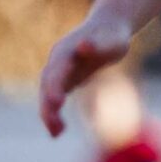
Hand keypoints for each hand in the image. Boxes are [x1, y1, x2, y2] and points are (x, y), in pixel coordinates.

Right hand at [40, 13, 135, 135]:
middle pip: (46, 86)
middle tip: (55, 129)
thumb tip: (83, 46)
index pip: (56, 71)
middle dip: (48, 106)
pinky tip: (58, 131)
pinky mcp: (64, 80)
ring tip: (56, 134)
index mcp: (65, 51)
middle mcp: (56, 62)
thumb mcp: (112, 40)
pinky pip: (54, 99)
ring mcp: (58, 71)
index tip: (57, 104)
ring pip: (47, 94)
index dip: (54, 87)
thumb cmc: (113, 34)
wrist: (108, 27)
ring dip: (48, 114)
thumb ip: (98, 45)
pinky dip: (53, 114)